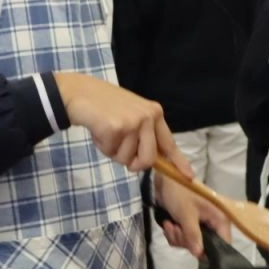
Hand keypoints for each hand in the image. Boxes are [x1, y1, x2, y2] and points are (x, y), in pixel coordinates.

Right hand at [55, 73, 186, 175]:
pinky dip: (102, 146)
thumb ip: (143, 133)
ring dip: (113, 152)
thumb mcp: (131, 114)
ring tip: (106, 132)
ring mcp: (133, 122)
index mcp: (154, 113)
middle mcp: (148, 117)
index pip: (169, 143)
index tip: (189, 176)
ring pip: (126, 158)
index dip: (179, 162)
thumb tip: (151, 160)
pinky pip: (110, 152)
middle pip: (148, 159)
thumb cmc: (104, 106)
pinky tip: (98, 130)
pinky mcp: (116, 127)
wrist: (79, 92)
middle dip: (133, 163)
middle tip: (120, 154)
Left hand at [153, 172, 232, 256]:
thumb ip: (193, 235)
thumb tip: (199, 254)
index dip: (210, 250)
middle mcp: (214, 223)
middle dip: (186, 240)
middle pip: (205, 246)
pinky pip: (184, 239)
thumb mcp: (186, 215)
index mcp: (220, 219)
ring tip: (171, 224)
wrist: (162, 181)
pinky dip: (174, 234)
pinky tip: (169, 224)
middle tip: (177, 229)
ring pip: (192, 244)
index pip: (224, 243)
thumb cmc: (179, 193)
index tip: (195, 250)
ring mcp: (201, 225)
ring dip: (178, 237)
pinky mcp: (190, 226)